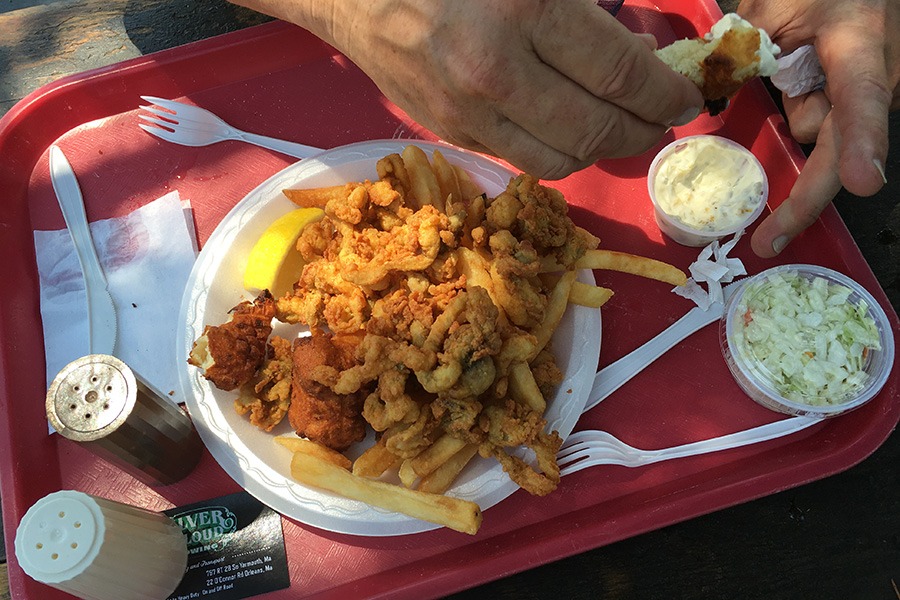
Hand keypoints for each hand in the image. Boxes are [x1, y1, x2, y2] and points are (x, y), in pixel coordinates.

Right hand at [229, 0, 702, 178]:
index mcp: (523, 10)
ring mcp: (467, 111)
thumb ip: (587, 5)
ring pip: (561, 160)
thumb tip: (640, 48)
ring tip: (621, 127)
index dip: (666, 94)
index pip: (620, 76)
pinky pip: (521, 160)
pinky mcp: (448, 131)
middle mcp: (495, 72)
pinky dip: (557, 151)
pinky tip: (567, 127)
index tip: (687, 96)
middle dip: (643, 131)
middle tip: (663, 119)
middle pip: (596, 130)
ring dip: (603, 150)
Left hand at [739, 0, 899, 256]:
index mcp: (861, 48)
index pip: (862, 101)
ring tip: (794, 58)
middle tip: (767, 241)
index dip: (860, 144)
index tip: (862, 181)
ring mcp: (876, 95)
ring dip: (795, 112)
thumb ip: (743, 47)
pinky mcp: (864, 102)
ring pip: (821, 133)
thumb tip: (710, 90)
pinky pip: (824, 122)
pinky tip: (801, 71)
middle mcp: (879, 80)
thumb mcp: (775, 2)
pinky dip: (804, 105)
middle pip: (840, 151)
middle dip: (803, 198)